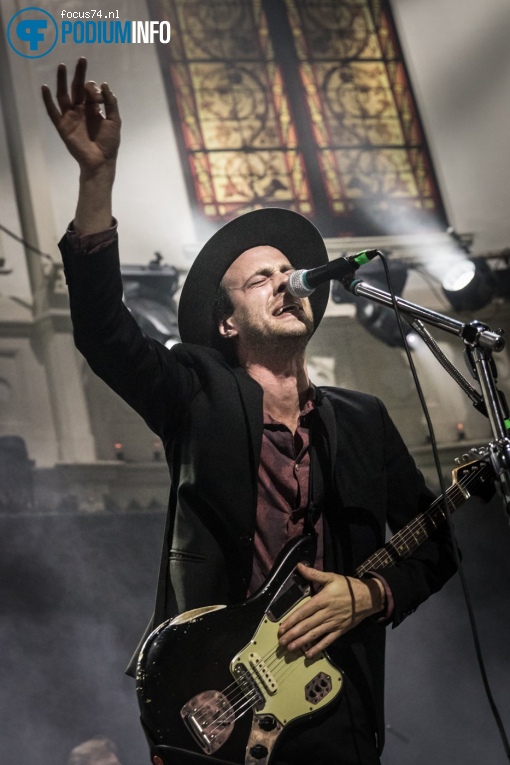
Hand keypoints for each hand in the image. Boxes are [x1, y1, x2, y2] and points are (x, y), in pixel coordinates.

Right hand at [41, 57, 120, 175]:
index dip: (94, 90)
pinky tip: (45, 87)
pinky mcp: (62, 126)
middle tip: (82, 59)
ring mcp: (70, 117)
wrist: (101, 161)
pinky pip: (52, 111)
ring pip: (64, 95)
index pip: (90, 91)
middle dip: (79, 74)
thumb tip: (105, 84)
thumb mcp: (115, 120)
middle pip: (77, 88)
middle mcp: (80, 110)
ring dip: (62, 81)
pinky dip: (47, 100)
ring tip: (61, 66)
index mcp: (93, 109)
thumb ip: (112, 103)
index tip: (100, 99)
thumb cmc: (109, 143)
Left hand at [277, 563, 384, 658]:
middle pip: (307, 625)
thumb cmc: (348, 586)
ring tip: (290, 648)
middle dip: (293, 634)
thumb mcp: (331, 577)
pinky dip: (318, 648)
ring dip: (301, 642)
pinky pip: (327, 641)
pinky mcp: (339, 630)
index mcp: (322, 600)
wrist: (368, 598)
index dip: (292, 620)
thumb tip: (299, 566)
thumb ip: (314, 573)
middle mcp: (326, 613)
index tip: (282, 628)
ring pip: (315, 634)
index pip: (304, 611)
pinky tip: (309, 654)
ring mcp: (333, 623)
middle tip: (281, 642)